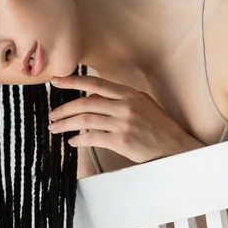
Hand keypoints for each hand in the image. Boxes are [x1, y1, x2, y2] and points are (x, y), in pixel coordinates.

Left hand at [48, 75, 204, 163]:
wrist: (175, 147)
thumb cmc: (157, 125)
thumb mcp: (141, 103)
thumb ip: (118, 98)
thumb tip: (92, 97)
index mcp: (128, 93)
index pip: (94, 83)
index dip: (72, 80)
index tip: (55, 80)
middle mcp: (124, 106)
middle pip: (84, 103)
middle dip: (63, 109)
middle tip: (52, 115)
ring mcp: (123, 124)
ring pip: (84, 121)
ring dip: (66, 125)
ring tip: (55, 128)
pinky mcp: (122, 141)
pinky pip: (92, 138)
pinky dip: (79, 139)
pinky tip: (73, 141)